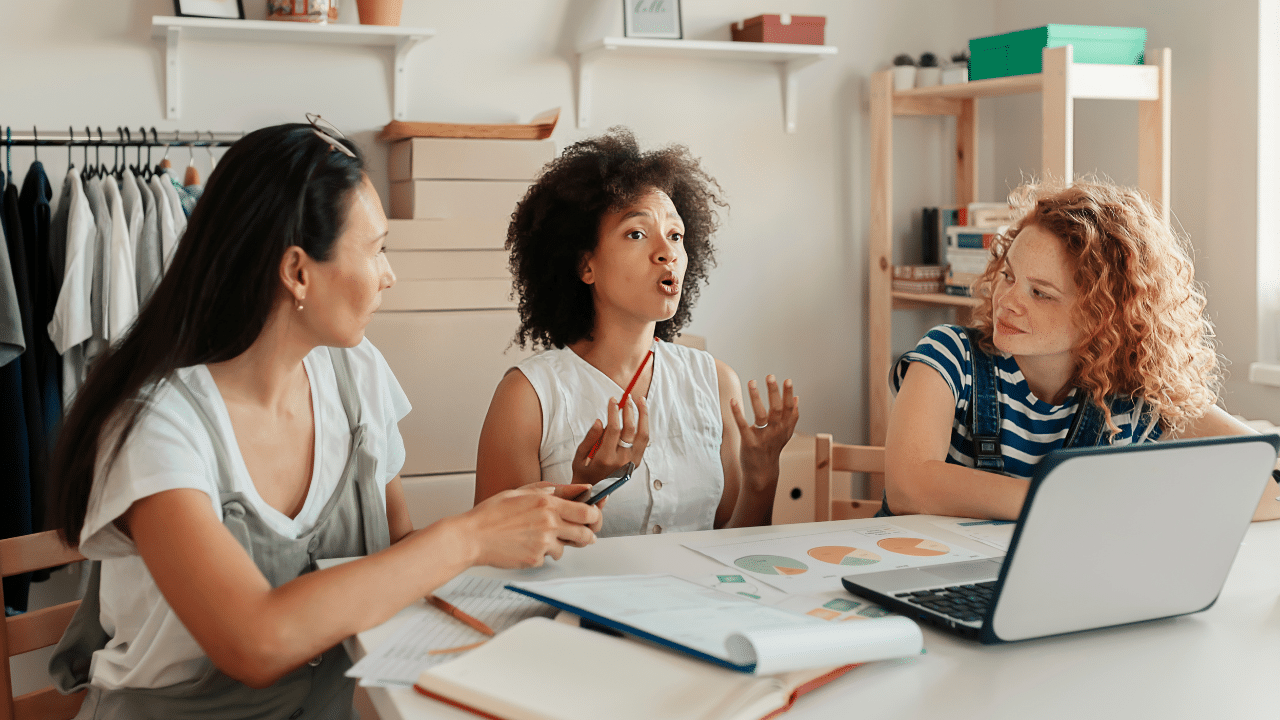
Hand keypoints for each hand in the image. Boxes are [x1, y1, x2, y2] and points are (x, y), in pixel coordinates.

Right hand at [460, 485, 600, 568]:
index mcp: (547, 502)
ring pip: (566, 548)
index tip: (593, 517)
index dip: (595, 516)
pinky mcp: (535, 559)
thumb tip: (578, 488)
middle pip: (585, 533)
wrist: (471, 537)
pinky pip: (547, 558)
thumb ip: (552, 489)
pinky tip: (524, 546)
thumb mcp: (521, 491)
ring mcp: (543, 543)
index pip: (587, 511)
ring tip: (539, 538)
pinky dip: (539, 554)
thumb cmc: (492, 514)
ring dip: (558, 545)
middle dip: (586, 536)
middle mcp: (549, 522)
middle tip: (581, 536)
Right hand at [571, 395, 648, 486]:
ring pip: (643, 435)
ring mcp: (631, 463)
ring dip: (643, 415)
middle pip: (630, 430)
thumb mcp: (579, 456)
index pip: (614, 429)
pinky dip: (644, 426)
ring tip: (640, 400)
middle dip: (629, 410)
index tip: (612, 400)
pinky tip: (641, 415)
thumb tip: (600, 420)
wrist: (594, 492)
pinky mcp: (636, 463)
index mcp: (605, 459)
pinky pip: (644, 442)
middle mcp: (621, 461)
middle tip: (625, 398)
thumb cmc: (584, 473)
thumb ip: (590, 437)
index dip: (614, 412)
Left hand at [731, 376, 799, 484]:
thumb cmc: (772, 449)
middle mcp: (775, 431)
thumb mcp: (785, 434)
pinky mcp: (749, 442)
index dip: (788, 394)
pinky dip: (738, 413)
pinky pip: (743, 426)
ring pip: (760, 414)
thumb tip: (796, 398)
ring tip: (752, 382)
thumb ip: (791, 417)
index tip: (787, 380)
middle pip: (777, 409)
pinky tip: (733, 401)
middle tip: (770, 376)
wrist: (763, 472)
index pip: (789, 408)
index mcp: (784, 428)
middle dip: (774, 392)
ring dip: (756, 397)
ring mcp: (762, 437)